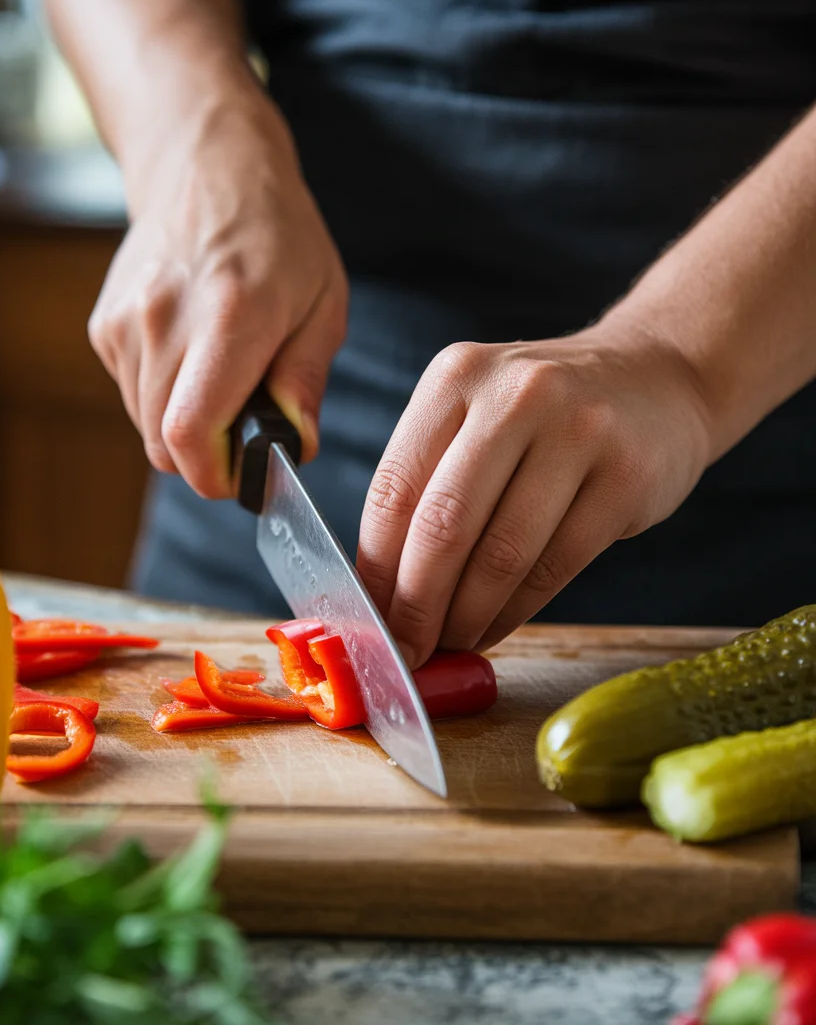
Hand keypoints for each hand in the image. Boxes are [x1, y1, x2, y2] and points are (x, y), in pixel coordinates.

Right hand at [88, 91, 347, 498]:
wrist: (207, 167)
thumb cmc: (278, 235)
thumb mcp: (324, 304)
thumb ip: (305, 381)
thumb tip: (297, 447)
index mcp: (230, 318)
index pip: (190, 434)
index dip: (216, 475)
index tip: (245, 475)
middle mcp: (165, 321)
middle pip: (164, 443)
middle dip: (207, 457)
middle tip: (246, 428)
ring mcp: (126, 323)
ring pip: (145, 425)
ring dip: (184, 426)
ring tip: (222, 379)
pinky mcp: (104, 326)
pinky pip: (132, 394)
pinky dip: (163, 396)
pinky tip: (193, 356)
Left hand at [357, 323, 714, 666]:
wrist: (657, 377)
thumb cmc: (545, 415)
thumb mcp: (477, 413)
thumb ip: (429, 481)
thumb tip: (382, 588)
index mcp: (458, 376)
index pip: (395, 487)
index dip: (376, 566)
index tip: (369, 616)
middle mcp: (516, 395)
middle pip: (444, 524)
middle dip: (416, 604)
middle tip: (407, 649)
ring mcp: (579, 432)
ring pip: (502, 554)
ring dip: (466, 617)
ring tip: (451, 643)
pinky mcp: (626, 477)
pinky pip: (555, 567)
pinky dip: (515, 612)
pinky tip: (494, 628)